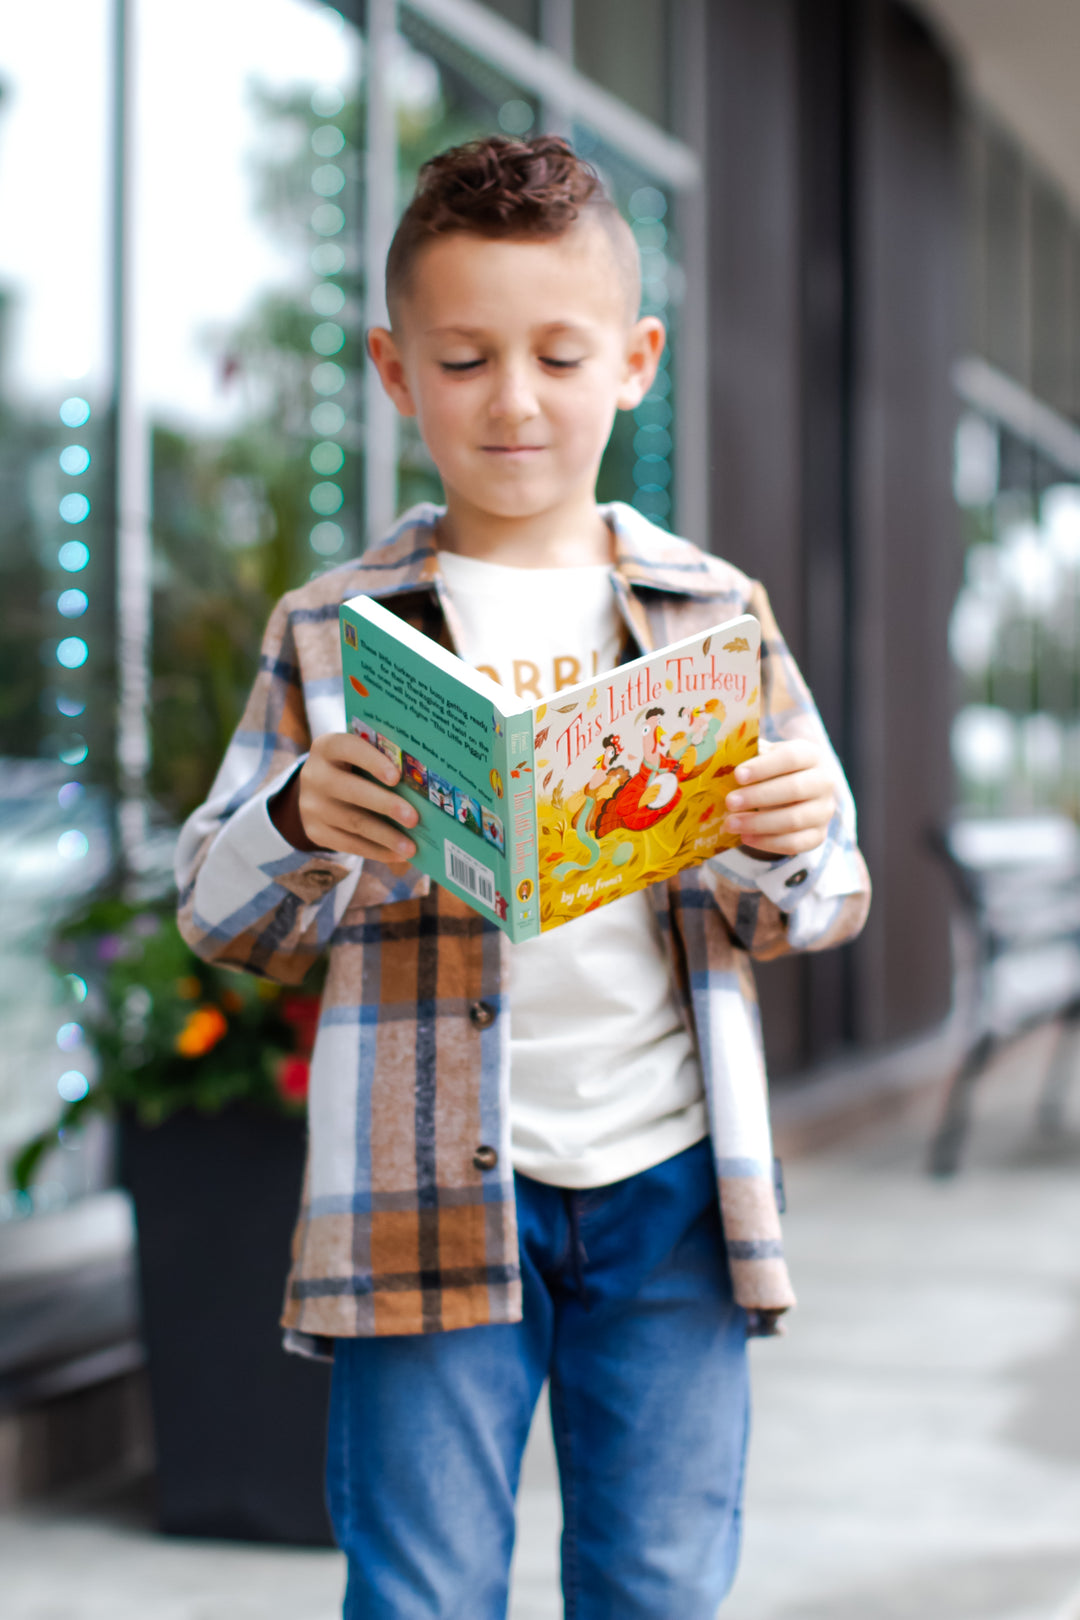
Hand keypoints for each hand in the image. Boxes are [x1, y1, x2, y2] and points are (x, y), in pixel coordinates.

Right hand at [269, 733, 418, 860]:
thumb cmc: (354, 767)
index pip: (348, 748)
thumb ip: (383, 760)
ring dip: (386, 836)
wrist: (318, 790)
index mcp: (327, 747)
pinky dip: (376, 851)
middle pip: (352, 791)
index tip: (396, 777)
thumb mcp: (360, 756)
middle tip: (414, 819)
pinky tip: (397, 854)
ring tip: (411, 847)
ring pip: (353, 822)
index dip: (372, 761)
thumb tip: (421, 784)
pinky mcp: (315, 831)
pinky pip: (348, 844)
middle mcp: (314, 775)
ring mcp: (311, 806)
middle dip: (386, 805)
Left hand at [723, 738, 834, 856]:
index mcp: (811, 755)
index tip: (737, 775)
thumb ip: (749, 756)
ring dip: (759, 823)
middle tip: (729, 802)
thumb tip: (718, 759)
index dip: (763, 767)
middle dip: (758, 797)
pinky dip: (768, 843)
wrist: (794, 795)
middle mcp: (824, 781)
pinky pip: (795, 843)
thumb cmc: (771, 771)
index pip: (791, 757)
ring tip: (730, 824)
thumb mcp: (763, 757)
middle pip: (794, 789)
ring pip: (794, 819)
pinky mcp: (819, 835)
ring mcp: (824, 810)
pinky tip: (745, 838)